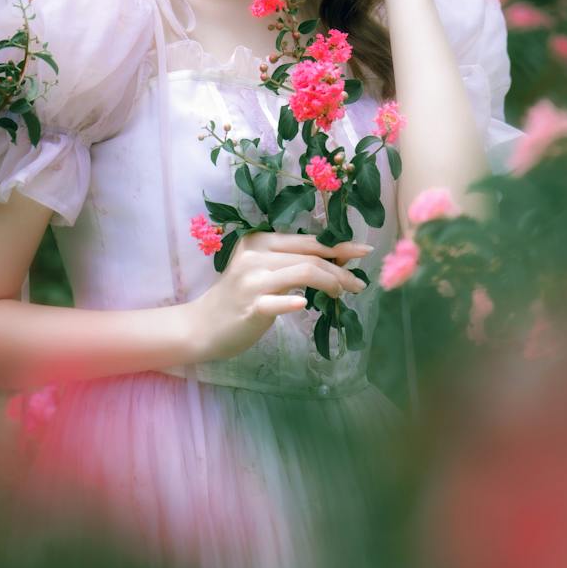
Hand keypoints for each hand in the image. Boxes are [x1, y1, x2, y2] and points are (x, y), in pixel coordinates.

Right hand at [190, 232, 371, 361]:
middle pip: (310, 257)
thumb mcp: (264, 271)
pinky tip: (305, 304)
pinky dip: (292, 301)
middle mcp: (255, 256)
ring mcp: (251, 281)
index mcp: (260, 241)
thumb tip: (339, 257)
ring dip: (331, 282)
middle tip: (359, 284)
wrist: (202, 326)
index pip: (307, 241)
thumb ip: (293, 261)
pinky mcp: (249, 306)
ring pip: (302, 272)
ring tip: (342, 293)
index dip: (339, 245)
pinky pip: (276, 301)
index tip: (364, 251)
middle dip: (341, 269)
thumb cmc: (240, 297)